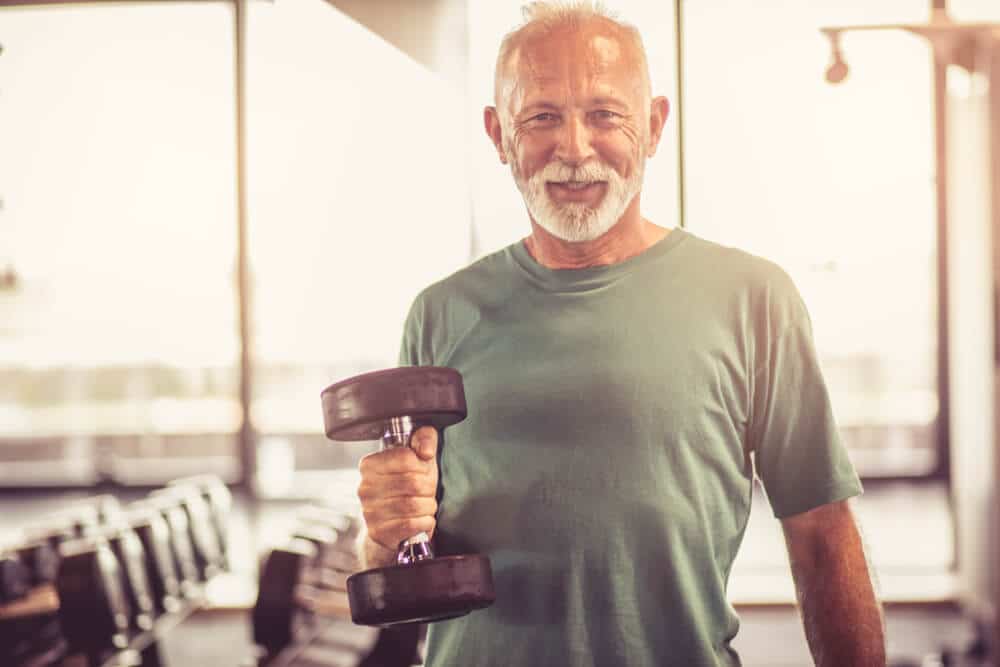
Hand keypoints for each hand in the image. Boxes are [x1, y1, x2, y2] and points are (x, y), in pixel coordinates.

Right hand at [357, 425, 438, 563]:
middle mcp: (365, 487)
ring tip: (423, 506)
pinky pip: (412, 524)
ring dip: (428, 507)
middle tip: (426, 492)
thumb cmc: (406, 490)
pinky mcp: (378, 532)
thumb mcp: (418, 461)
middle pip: (413, 482)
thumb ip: (424, 440)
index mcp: (370, 465)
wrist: (391, 527)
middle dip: (428, 489)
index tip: (421, 472)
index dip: (422, 466)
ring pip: (414, 504)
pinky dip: (425, 522)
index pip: (405, 457)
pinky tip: (420, 520)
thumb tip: (426, 448)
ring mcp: (370, 510)